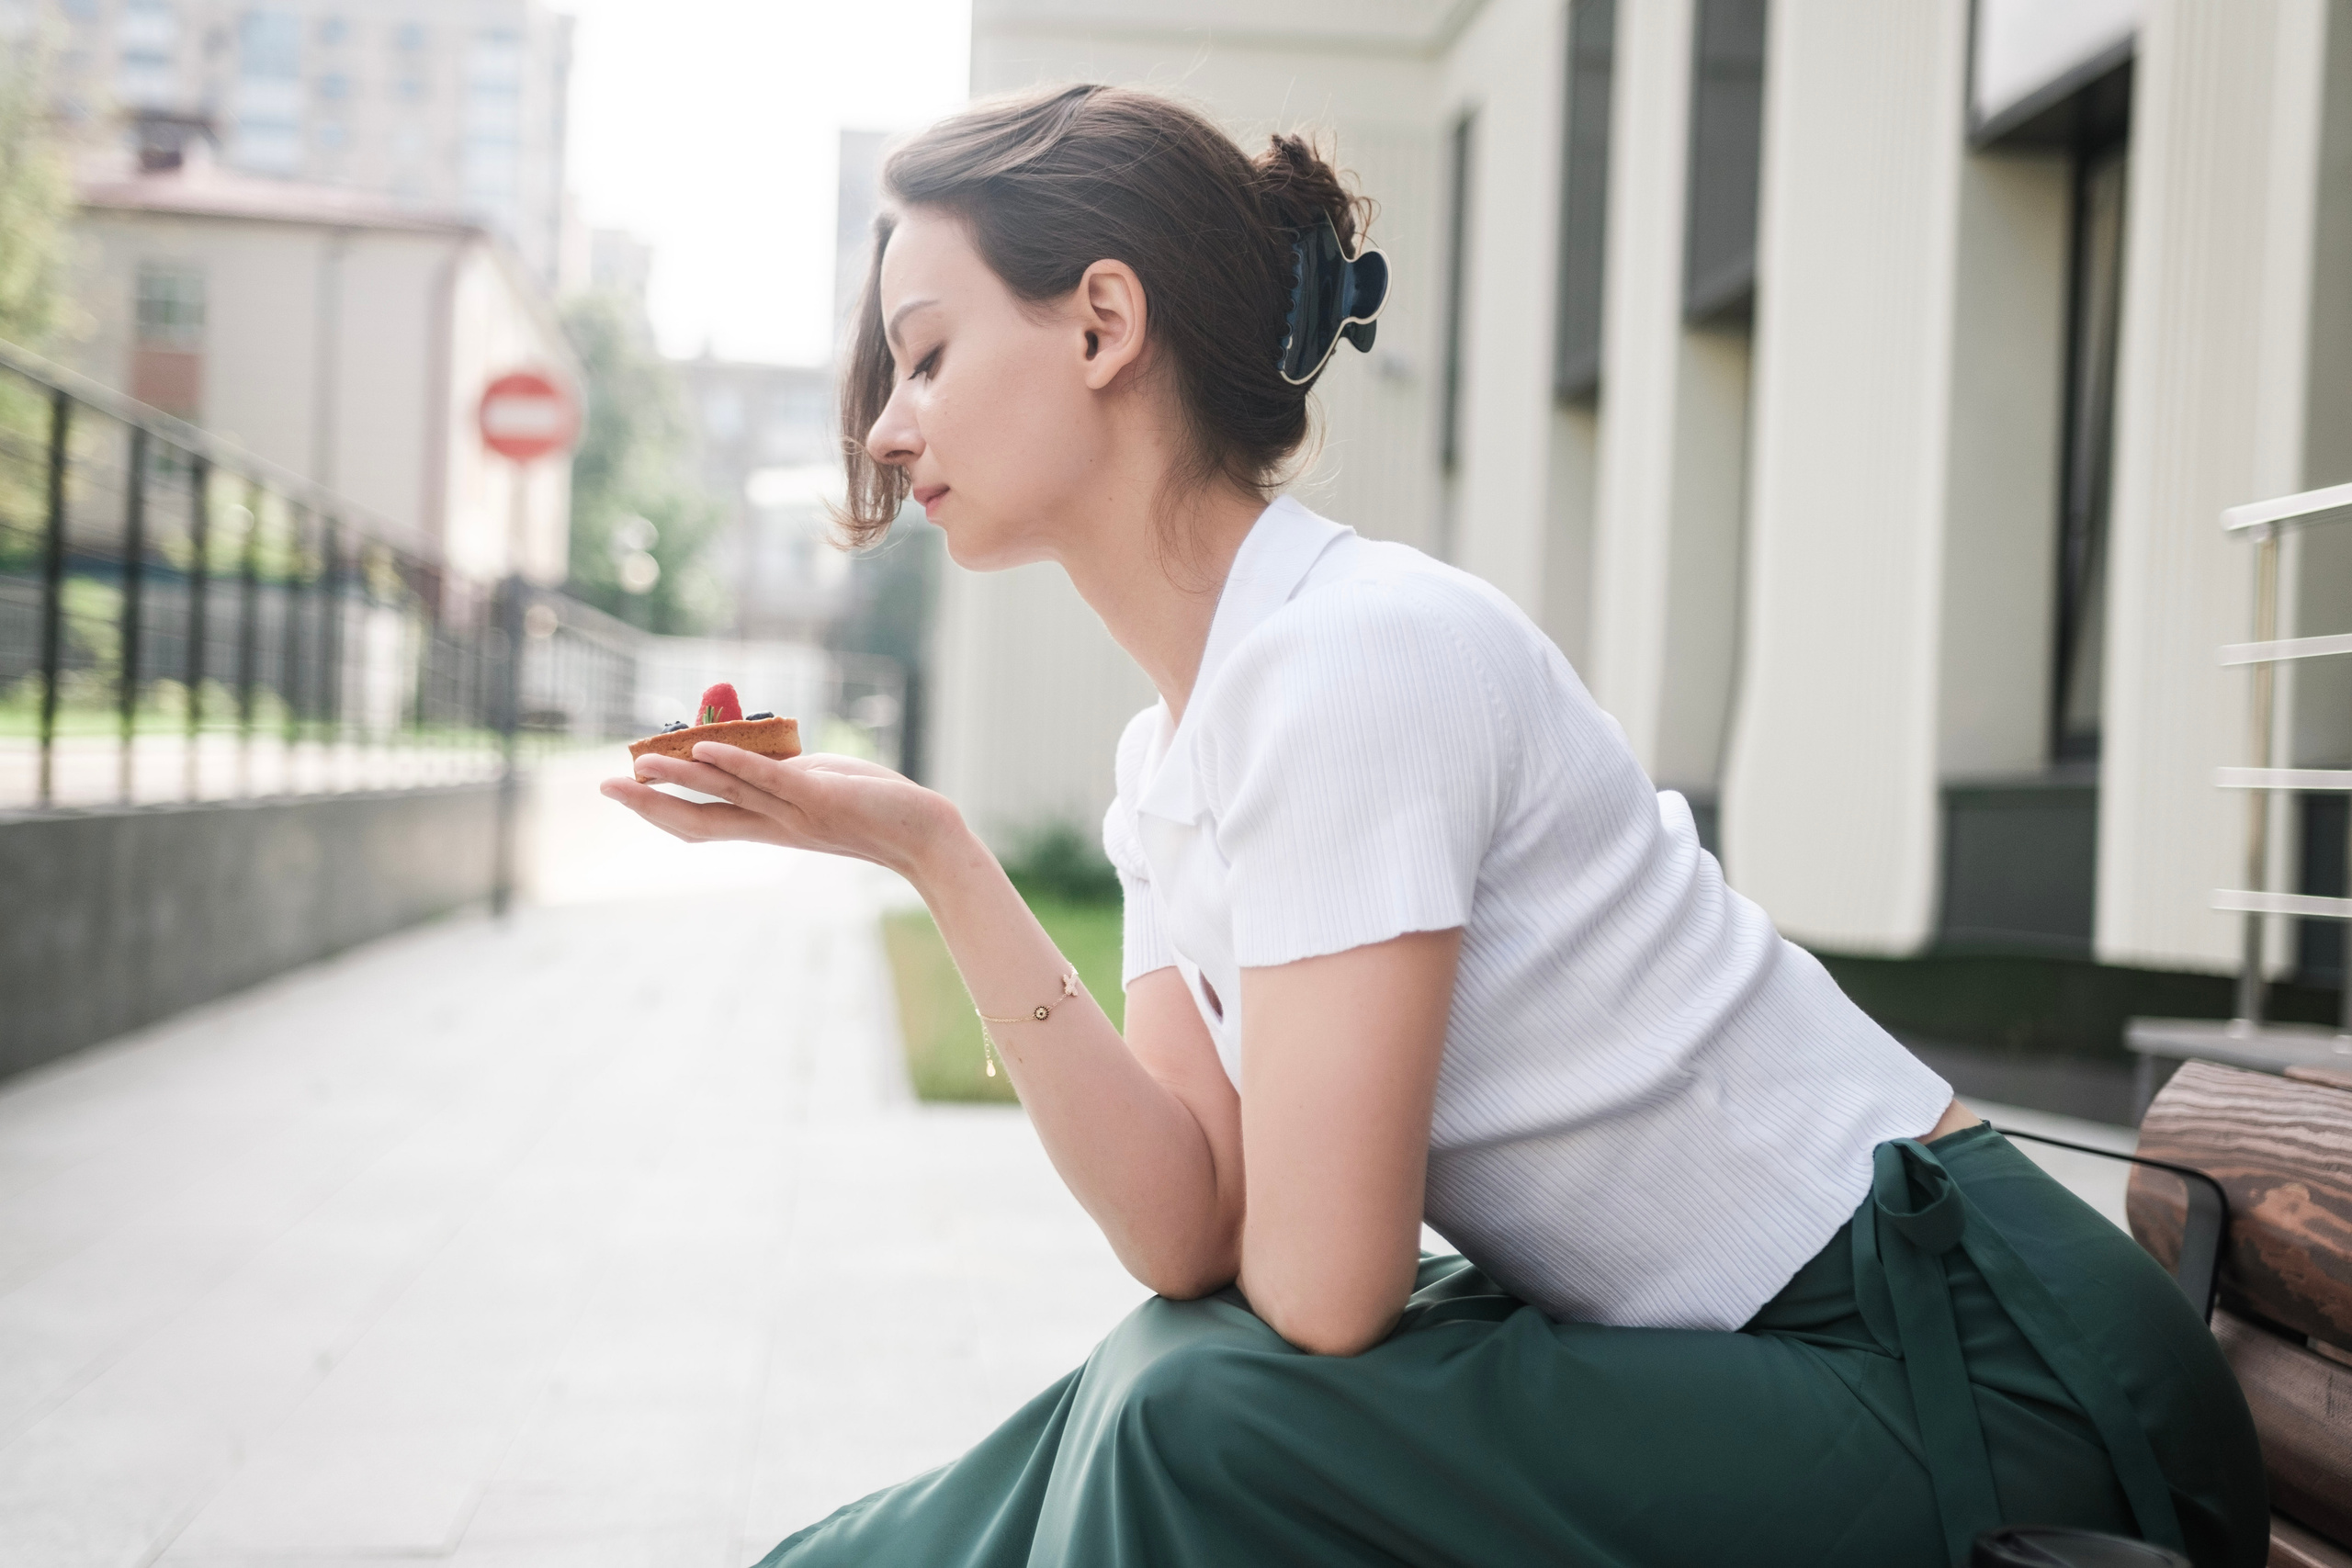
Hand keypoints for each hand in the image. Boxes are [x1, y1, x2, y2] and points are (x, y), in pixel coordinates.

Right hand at [600, 744, 963, 877]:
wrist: (923, 833)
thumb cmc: (872, 806)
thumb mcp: (815, 786)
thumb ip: (780, 773)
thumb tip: (750, 748)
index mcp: (767, 827)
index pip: (700, 823)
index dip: (658, 810)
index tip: (622, 790)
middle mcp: (772, 826)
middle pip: (698, 819)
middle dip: (650, 803)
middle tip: (605, 786)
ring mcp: (793, 813)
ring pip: (725, 796)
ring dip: (682, 778)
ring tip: (641, 763)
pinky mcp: (818, 796)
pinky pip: (770, 779)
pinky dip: (735, 762)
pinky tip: (706, 748)